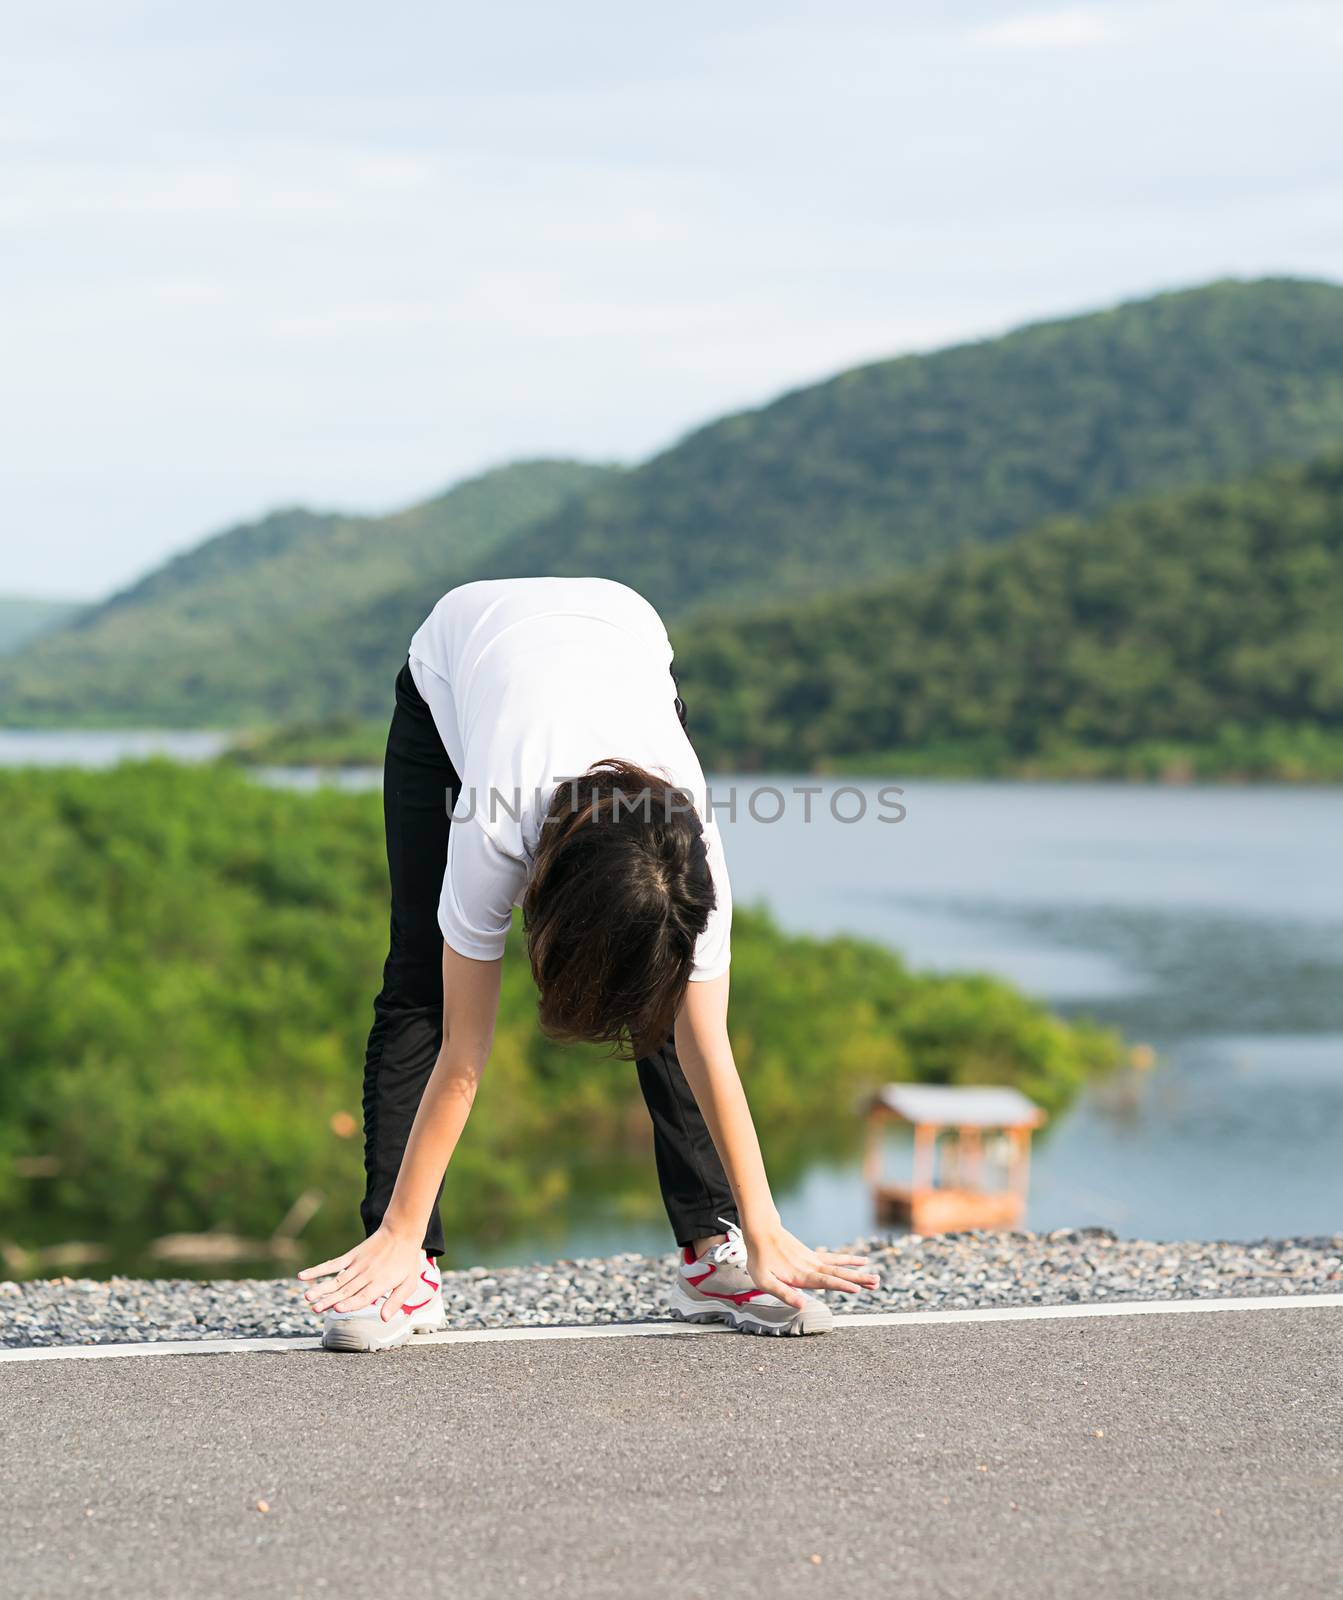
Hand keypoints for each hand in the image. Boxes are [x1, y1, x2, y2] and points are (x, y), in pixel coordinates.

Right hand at [297, 1226, 427, 1320]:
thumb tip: (384, 1318)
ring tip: (308, 1297)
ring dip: (321, 1289)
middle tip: (315, 1309)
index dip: (350, 1303)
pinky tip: (304, 1275)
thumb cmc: (406, 1260)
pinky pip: (333, 1264)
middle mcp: (366, 1275)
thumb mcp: (409, 1283)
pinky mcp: (351, 1256)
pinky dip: (318, 1270)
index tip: (337, 1309)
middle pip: (346, 1290)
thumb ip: (396, 1301)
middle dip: (329, 1300)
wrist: (401, 1231)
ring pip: (337, 1280)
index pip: (363, 1296)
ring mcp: (357, 1265)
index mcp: (380, 1283)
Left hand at [744, 1222, 878, 1309]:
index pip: (825, 1282)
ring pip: (839, 1267)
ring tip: (876, 1278)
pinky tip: (861, 1261)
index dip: (841, 1286)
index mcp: (801, 1275)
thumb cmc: (760, 1259)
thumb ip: (784, 1293)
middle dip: (858, 1279)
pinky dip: (848, 1260)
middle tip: (877, 1283)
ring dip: (858, 1272)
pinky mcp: (812, 1255)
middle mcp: (811, 1267)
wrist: (761, 1231)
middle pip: (838, 1274)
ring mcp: (813, 1260)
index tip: (857, 1289)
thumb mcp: (765, 1281)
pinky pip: (834, 1258)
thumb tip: (802, 1305)